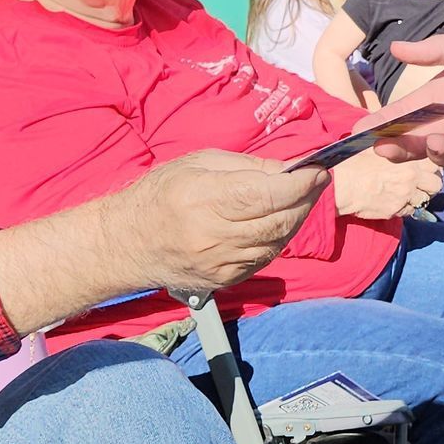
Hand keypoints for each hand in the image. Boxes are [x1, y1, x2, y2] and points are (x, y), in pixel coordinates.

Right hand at [110, 151, 328, 296]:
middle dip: (306, 200)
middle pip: (278, 221)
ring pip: (276, 243)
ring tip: (299, 200)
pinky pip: (264, 259)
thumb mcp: (199, 163)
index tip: (318, 171)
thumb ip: (248, 167)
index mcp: (204, 199)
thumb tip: (289, 170)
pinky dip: (277, 239)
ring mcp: (218, 263)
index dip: (300, 184)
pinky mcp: (222, 280)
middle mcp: (213, 235)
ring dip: (295, 220)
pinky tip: (277, 223)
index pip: (267, 195)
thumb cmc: (160, 194)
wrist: (125, 243)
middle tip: (317, 183)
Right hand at [331, 149, 441, 219]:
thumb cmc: (355, 162)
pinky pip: (411, 212)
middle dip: (430, 185)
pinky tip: (396, 202)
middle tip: (419, 184)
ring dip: (419, 198)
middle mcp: (412, 177)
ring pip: (425, 200)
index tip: (425, 169)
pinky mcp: (398, 210)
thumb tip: (400, 140)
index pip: (435, 163)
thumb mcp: (376, 145)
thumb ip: (394, 144)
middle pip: (436, 185)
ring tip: (407, 194)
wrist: (342, 184)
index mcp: (410, 157)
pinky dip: (407, 208)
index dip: (431, 167)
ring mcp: (406, 195)